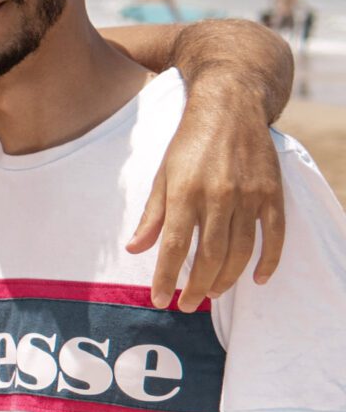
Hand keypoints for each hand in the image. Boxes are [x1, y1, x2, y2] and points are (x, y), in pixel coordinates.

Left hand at [132, 82, 284, 308]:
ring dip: (227, 279)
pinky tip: (257, 279)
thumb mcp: (162, 175)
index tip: (159, 300)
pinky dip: (268, 261)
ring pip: (241, 251)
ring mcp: (249, 196)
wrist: (230, 107)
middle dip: (197, 286)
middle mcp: (218, 196)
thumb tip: (135, 250)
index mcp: (185, 192)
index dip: (166, 277)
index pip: (174, 247)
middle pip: (210, 256)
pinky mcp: (272, 194)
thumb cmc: (189, 143)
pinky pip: (274, 235)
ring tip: (212, 293)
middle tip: (187, 304)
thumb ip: (152, 215)